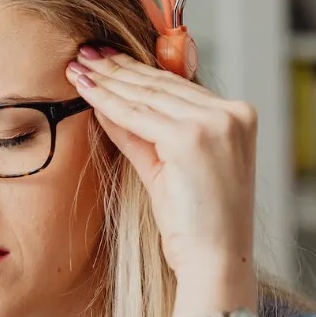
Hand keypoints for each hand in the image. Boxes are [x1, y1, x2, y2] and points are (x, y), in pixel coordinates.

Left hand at [66, 46, 257, 301]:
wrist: (215, 263)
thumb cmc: (195, 226)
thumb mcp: (169, 169)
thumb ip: (143, 134)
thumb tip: (109, 106)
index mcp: (237, 116)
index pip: (177, 85)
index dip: (137, 70)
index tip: (106, 59)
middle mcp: (232, 114)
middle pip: (161, 83)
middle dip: (117, 68)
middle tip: (84, 53)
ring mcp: (215, 124)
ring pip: (147, 95)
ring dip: (108, 79)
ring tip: (78, 67)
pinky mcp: (192, 138)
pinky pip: (138, 115)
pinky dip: (108, 101)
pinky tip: (86, 90)